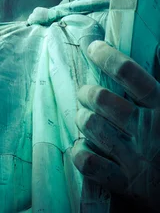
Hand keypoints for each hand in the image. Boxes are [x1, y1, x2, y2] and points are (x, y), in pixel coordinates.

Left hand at [72, 40, 159, 210]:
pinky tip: (83, 147)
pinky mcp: (127, 185)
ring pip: (92, 126)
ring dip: (83, 119)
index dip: (107, 56)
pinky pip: (91, 164)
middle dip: (87, 92)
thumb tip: (154, 47)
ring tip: (86, 118)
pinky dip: (81, 153)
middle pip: (102, 99)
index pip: (129, 73)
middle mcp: (149, 131)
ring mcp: (137, 159)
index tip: (93, 47)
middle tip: (86, 93)